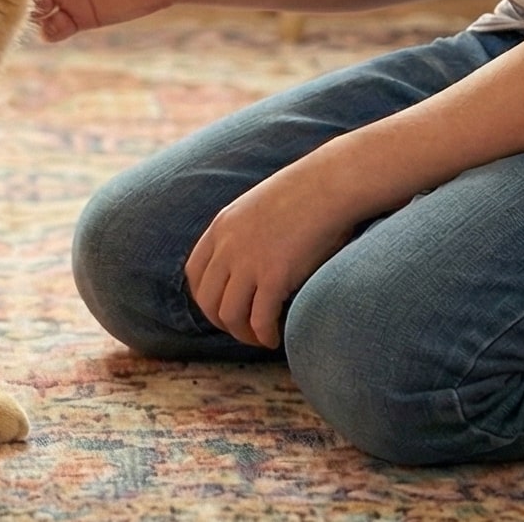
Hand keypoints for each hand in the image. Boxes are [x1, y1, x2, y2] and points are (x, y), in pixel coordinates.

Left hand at [184, 160, 363, 349]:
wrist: (329, 184)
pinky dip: (264, 335)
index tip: (222, 308)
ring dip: (243, 334)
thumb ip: (244, 232)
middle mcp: (228, 246)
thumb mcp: (258, 206)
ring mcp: (249, 262)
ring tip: (259, 339)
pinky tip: (275, 338)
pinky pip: (259, 320)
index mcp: (222, 227)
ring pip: (229, 315)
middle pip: (207, 300)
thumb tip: (250, 260)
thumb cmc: (304, 195)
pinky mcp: (274, 276)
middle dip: (221, 322)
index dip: (205, 298)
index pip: (194, 274)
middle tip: (242, 330)